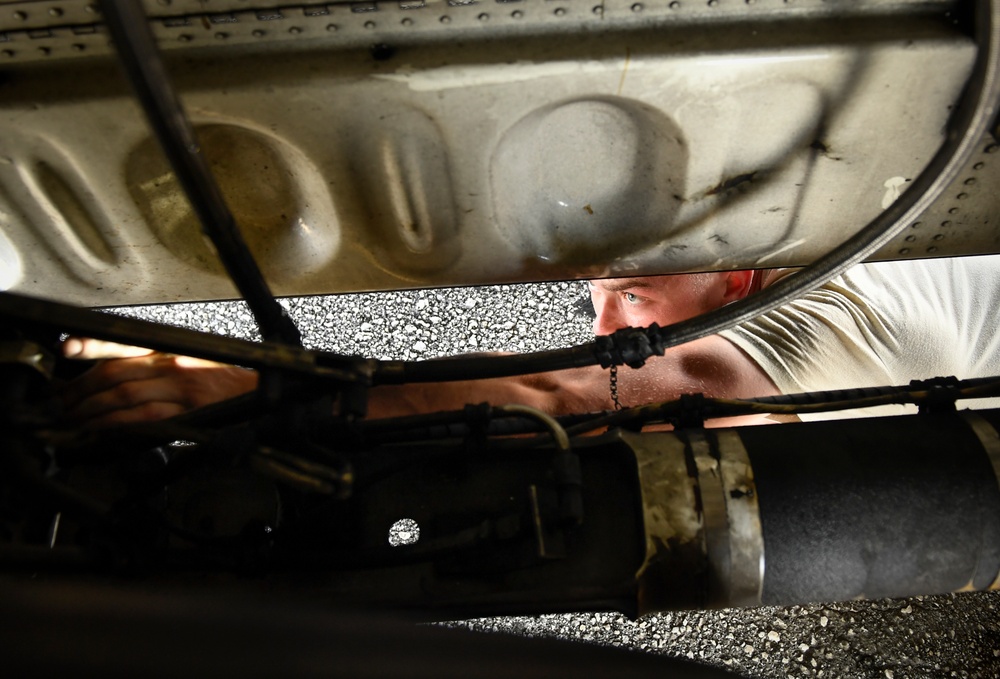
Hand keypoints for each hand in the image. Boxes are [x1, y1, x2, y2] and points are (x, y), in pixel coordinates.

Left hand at [60, 338, 257, 427]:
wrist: (257, 394)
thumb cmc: (221, 378)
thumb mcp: (187, 358)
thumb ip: (152, 362)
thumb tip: (108, 369)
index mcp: (170, 347)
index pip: (124, 341)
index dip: (93, 344)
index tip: (66, 349)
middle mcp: (173, 364)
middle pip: (115, 373)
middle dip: (81, 390)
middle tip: (61, 402)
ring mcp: (181, 389)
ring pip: (124, 396)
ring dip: (93, 411)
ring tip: (74, 419)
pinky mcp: (188, 413)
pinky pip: (144, 419)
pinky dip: (118, 424)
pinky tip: (102, 429)